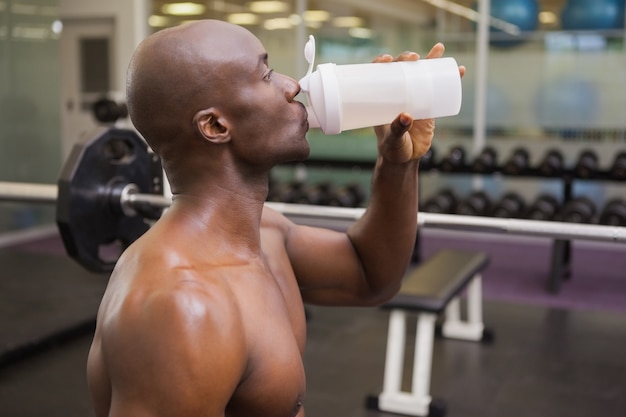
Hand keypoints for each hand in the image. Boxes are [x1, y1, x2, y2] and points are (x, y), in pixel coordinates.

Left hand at [373, 43, 465, 164]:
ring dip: (431, 59)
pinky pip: (439, 87)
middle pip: (401, 69)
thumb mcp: (392, 139)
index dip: (381, 62)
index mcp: (382, 98)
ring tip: (439, 49)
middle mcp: (397, 94)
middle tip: (414, 58)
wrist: (406, 158)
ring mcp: (414, 97)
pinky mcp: (429, 104)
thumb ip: (397, 129)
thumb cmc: (393, 149)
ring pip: (421, 74)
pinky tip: (459, 70)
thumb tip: (406, 116)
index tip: (387, 59)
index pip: (378, 75)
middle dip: (407, 58)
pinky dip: (450, 78)